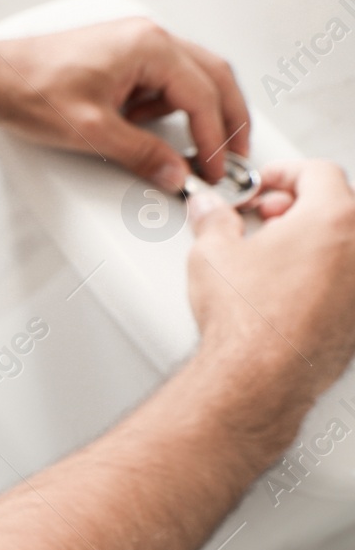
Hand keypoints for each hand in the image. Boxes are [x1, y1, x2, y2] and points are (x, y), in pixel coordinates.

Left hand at [0, 18, 248, 192]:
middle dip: (226, 120)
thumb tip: (175, 174)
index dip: (215, 138)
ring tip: (193, 148)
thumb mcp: (91, 132)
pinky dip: (167, 106)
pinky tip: (145, 126)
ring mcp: (136, 44)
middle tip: (230, 157)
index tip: (214, 168)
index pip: (202, 95)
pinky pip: (163, 80)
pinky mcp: (122, 56)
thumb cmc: (31, 91)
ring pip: (192, 77)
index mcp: (149, 47)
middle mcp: (149, 38)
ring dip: (199, 112)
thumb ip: (140, 154)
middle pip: (212, 77)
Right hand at [187, 160, 354, 408]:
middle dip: (297, 205)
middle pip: (337, 206)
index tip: (266, 183)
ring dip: (310, 242)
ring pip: (342, 246)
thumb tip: (208, 212)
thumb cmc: (248, 321)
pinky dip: (320, 276)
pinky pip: (343, 282)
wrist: (259, 377)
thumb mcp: (212, 255)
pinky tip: (284, 288)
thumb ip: (213, 222)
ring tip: (271, 255)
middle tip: (265, 217)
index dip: (285, 173)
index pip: (318, 172)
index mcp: (334, 218)